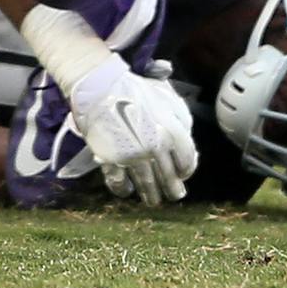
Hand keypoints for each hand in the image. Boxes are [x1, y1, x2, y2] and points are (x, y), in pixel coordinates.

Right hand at [68, 55, 196, 205]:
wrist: (99, 86)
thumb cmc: (133, 89)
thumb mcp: (166, 97)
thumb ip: (181, 120)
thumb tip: (186, 139)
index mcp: (172, 132)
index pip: (187, 162)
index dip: (186, 170)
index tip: (182, 173)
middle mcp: (155, 148)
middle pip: (170, 178)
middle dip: (173, 189)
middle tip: (175, 195)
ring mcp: (133, 156)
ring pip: (147, 184)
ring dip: (151, 195)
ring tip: (152, 201)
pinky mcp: (111, 160)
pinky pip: (119, 183)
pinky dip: (123, 190)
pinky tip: (126, 190)